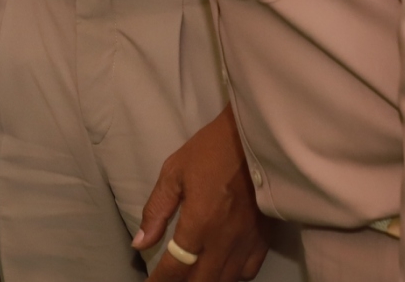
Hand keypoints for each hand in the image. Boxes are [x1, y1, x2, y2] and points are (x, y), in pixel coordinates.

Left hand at [132, 105, 269, 281]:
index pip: (176, 268)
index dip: (160, 281)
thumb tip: (140, 243)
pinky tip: (222, 270)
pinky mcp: (264, 238)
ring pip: (225, 280)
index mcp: (199, 224)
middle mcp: (224, 241)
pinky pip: (248, 272)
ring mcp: (247, 242)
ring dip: (206, 281)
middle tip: (170, 279)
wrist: (255, 137)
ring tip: (193, 276)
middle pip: (201, 281)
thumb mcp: (174, 173)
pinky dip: (232, 276)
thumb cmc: (211, 150)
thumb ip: (157, 210)